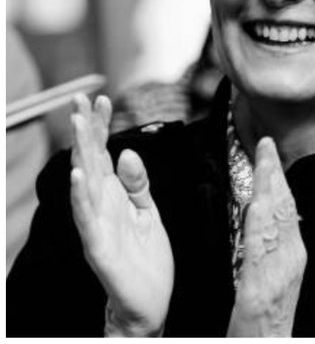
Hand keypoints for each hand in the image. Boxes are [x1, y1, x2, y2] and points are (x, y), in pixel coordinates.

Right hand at [68, 94, 172, 336]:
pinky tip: (79, 175)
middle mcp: (101, 207)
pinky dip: (81, 196)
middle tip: (81, 99)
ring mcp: (97, 225)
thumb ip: (137, 183)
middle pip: (91, 161)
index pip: (105, 154)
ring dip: (81, 153)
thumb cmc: (146, 258)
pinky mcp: (99, 246)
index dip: (102, 127)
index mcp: (114, 196)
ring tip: (78, 125)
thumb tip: (126, 151)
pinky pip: (87, 218)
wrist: (149, 302)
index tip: (103, 98)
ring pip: (85, 183)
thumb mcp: (148, 212)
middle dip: (86, 130)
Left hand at [228, 138, 306, 337]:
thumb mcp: (272, 283)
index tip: (271, 155)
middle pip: (284, 209)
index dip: (279, 180)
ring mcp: (277, 276)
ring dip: (269, 189)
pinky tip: (256, 205)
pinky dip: (260, 225)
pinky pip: (260, 253)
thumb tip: (264, 219)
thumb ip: (270, 252)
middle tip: (268, 144)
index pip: (286, 210)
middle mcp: (290, 262)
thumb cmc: (263, 327)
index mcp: (292, 258)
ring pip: (275, 223)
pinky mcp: (259, 293)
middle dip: (275, 174)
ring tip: (264, 162)